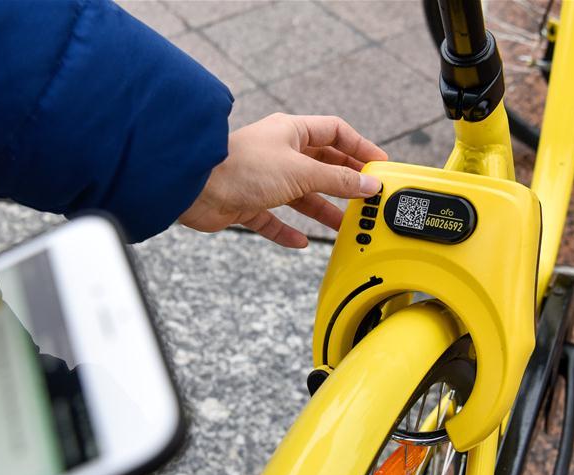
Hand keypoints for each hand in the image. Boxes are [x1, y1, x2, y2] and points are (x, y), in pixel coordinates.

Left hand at [179, 113, 386, 247]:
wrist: (194, 187)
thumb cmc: (241, 167)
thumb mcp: (301, 172)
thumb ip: (338, 180)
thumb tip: (369, 185)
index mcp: (291, 132)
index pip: (335, 133)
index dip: (359, 147)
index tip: (379, 165)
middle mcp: (278, 152)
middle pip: (321, 166)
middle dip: (344, 182)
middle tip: (366, 198)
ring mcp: (262, 178)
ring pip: (300, 195)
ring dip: (321, 210)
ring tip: (343, 225)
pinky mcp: (246, 203)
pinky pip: (273, 219)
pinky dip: (287, 231)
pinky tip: (301, 242)